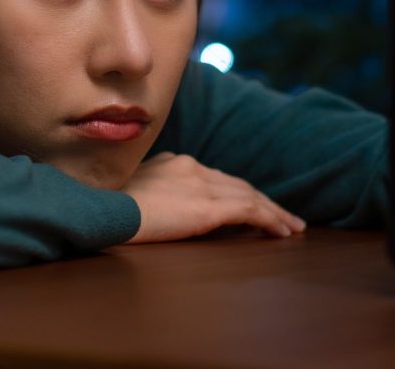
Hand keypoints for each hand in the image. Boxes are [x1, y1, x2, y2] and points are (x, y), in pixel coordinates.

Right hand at [121, 151, 306, 243]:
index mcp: (173, 162)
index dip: (238, 191)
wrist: (101, 209)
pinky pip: (250, 212)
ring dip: (274, 212)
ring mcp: (201, 184)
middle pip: (238, 184)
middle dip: (263, 200)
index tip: (252, 204)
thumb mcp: (131, 192)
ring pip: (250, 196)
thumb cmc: (105, 206)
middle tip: (285, 217)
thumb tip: (158, 205)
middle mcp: (192, 166)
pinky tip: (283, 233)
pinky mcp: (208, 207)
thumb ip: (151, 192)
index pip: (216, 177)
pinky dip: (270, 220)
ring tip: (292, 227)